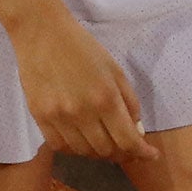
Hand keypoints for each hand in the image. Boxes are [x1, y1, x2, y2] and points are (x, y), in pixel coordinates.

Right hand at [9, 6, 157, 162]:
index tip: (151, 155)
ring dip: (99, 151)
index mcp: (106, 98)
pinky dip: (75, 148)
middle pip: (106, 151)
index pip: (127, 140)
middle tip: (126, 145)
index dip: (142, 152)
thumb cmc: (83, 48)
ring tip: (104, 139)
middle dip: (121, 152)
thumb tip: (136, 129)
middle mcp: (83, 113)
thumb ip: (129, 100)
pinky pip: (61, 147)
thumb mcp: (114, 69)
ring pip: (84, 152)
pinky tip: (81, 138)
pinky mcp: (40, 119)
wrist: (43, 35)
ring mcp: (59, 118)